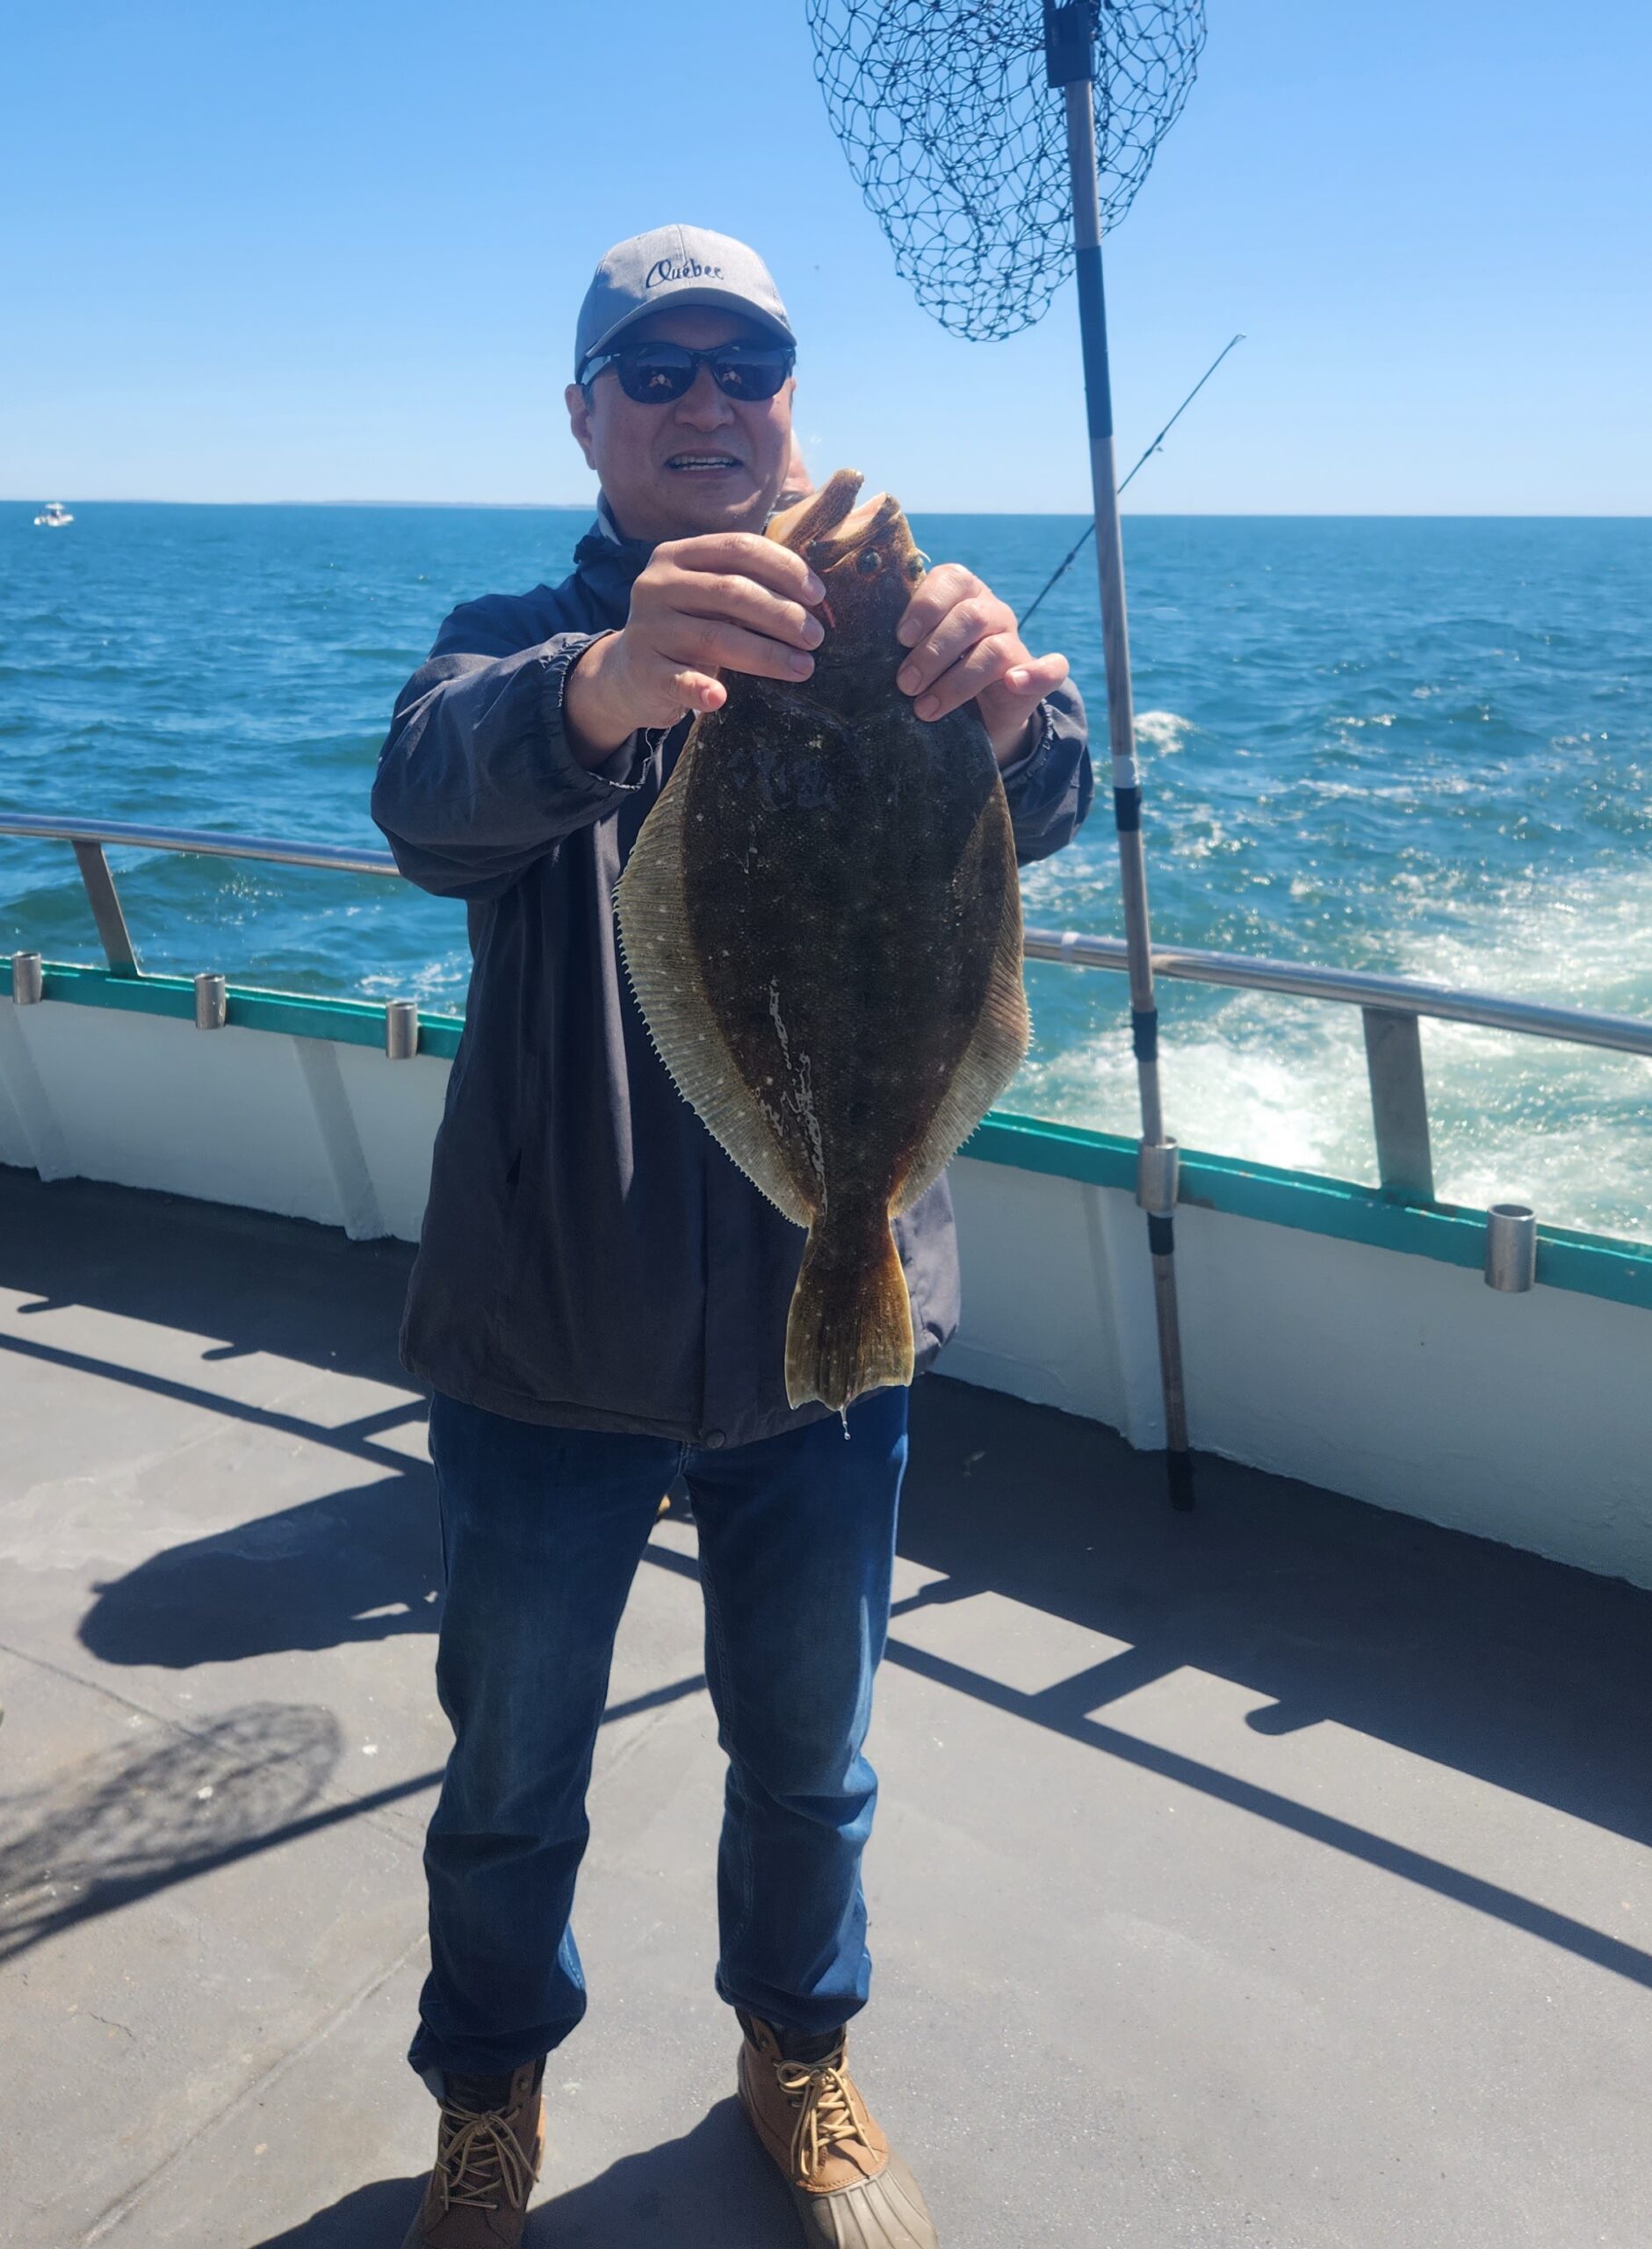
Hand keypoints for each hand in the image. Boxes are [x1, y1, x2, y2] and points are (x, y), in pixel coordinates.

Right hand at [564, 533, 824, 762]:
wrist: (628, 672)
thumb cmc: (686, 628)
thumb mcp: (706, 595)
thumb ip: (745, 584)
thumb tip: (815, 596)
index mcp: (677, 555)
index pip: (739, 548)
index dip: (784, 568)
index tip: (818, 595)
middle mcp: (657, 584)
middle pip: (731, 591)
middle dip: (782, 614)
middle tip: (815, 637)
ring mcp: (647, 628)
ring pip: (715, 637)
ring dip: (767, 654)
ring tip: (803, 667)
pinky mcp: (643, 670)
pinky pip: (678, 680)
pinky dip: (700, 689)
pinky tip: (721, 698)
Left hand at [894, 564, 1069, 765]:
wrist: (973, 712)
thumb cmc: (930, 671)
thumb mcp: (910, 650)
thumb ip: (895, 637)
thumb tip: (852, 634)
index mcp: (960, 593)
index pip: (949, 579)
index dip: (925, 606)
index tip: (901, 638)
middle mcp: (989, 611)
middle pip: (968, 618)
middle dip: (933, 653)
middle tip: (905, 684)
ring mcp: (1014, 641)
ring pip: (993, 650)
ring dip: (956, 681)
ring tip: (924, 708)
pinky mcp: (1034, 675)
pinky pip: (1050, 668)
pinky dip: (1036, 674)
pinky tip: (1014, 683)